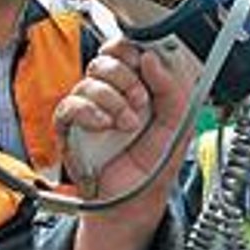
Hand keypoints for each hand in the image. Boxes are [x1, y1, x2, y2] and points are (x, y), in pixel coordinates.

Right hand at [55, 38, 191, 249]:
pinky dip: (91, 112)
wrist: (134, 201)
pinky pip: (72, 104)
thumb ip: (172, 88)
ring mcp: (90, 106)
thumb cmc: (154, 163)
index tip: (146, 62)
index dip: (134, 49)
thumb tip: (152, 58)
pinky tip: (106, 125)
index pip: (127, 48)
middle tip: (140, 99)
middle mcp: (112, 91)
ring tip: (128, 124)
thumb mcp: (178, 123)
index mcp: (138, 84)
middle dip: (126, 74)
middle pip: (106, 56)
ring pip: (90, 78)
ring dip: (113, 99)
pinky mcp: (70, 125)